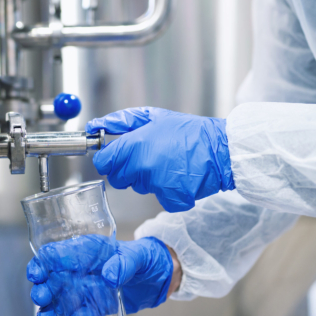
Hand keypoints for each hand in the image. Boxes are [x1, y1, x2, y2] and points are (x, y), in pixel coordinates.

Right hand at [27, 235, 173, 315]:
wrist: (160, 276)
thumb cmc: (146, 257)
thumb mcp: (138, 256)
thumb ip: (124, 263)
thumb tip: (109, 276)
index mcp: (86, 251)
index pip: (55, 253)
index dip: (42, 262)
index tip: (37, 274)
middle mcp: (80, 270)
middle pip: (51, 278)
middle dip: (43, 288)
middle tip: (42, 298)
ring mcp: (85, 289)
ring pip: (59, 299)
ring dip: (50, 309)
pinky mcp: (94, 306)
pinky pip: (78, 315)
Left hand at [86, 107, 234, 211]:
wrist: (221, 148)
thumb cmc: (188, 131)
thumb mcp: (153, 116)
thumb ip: (120, 121)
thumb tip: (94, 126)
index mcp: (135, 145)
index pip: (103, 163)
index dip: (109, 160)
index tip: (116, 156)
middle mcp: (142, 167)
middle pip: (117, 179)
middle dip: (127, 170)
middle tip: (147, 157)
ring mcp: (156, 185)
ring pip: (138, 187)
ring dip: (147, 179)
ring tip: (167, 163)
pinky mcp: (170, 199)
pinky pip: (158, 198)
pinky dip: (167, 191)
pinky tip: (178, 177)